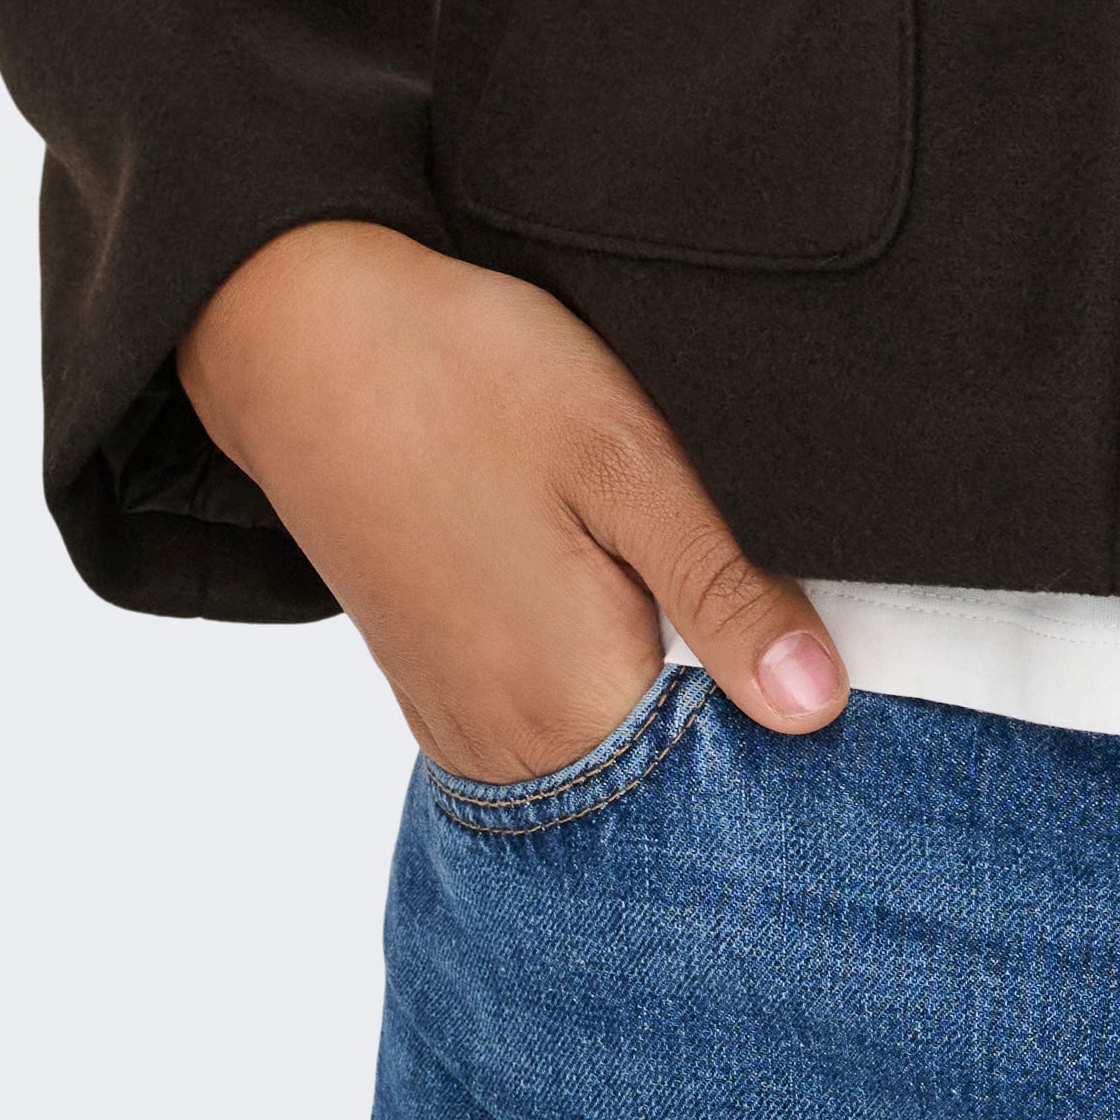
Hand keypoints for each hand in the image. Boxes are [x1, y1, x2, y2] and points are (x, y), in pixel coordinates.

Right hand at [176, 220, 850, 783]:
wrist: (302, 342)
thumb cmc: (470, 379)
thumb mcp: (627, 461)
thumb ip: (723, 592)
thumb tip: (817, 705)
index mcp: (571, 703)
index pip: (728, 775)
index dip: (790, 713)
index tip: (818, 642)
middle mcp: (511, 749)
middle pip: (667, 776)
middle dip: (732, 711)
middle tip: (748, 591)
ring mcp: (463, 729)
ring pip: (608, 758)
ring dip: (666, 699)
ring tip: (678, 586)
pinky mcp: (438, 695)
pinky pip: (549, 733)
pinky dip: (601, 690)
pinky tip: (618, 606)